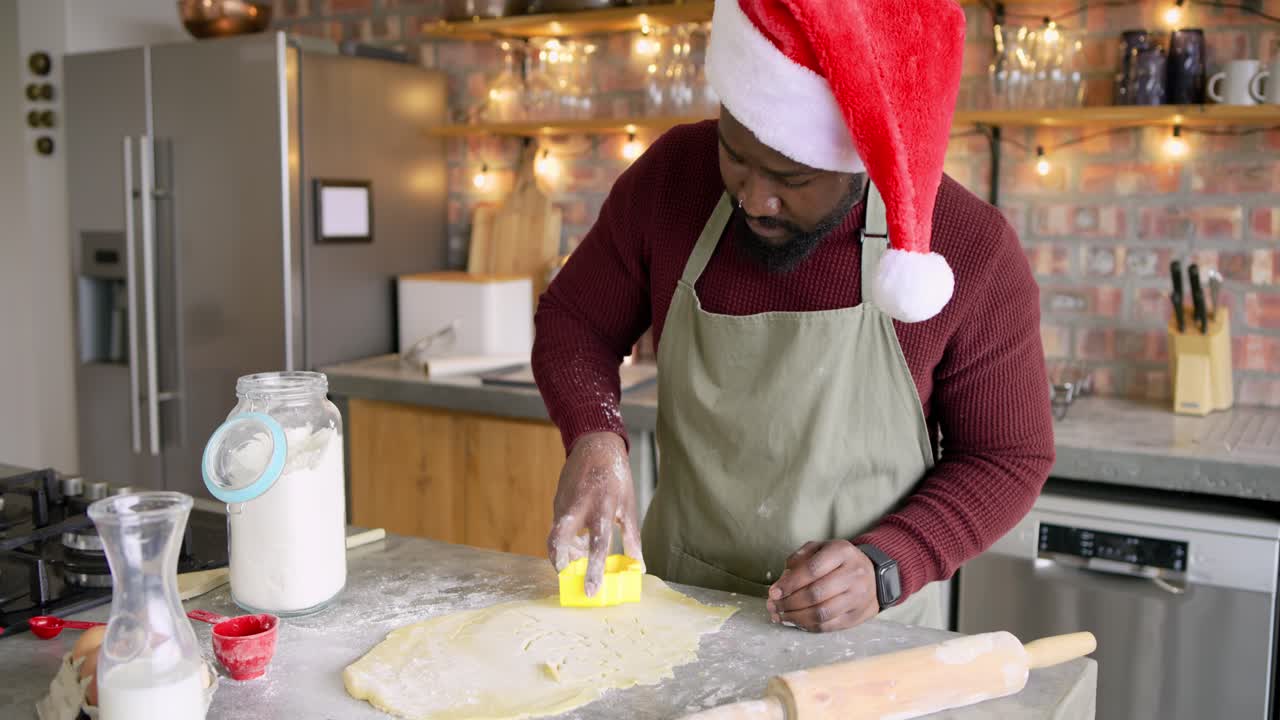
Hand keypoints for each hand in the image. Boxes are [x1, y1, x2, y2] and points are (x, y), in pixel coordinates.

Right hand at [546, 432, 642, 596]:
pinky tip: (577, 539)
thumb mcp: (629, 507)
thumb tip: (639, 567)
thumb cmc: (617, 478)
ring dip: (565, 550)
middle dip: (559, 560)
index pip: (597, 545)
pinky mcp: (556, 500)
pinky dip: (565, 538)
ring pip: (556, 535)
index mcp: (602, 508)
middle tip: (566, 574)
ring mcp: (563, 503)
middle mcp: (579, 506)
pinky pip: (557, 525)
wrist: (595, 445)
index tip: (592, 590)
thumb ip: (632, 539)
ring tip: (578, 555)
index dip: (594, 570)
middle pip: (559, 539)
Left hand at [766, 540, 877, 632]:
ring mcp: (858, 597)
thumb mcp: (820, 548)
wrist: (873, 575)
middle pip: (815, 594)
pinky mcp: (857, 616)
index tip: (773, 592)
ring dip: (795, 618)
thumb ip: (799, 558)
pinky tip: (795, 622)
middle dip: (788, 603)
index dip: (790, 583)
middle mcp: (853, 574)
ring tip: (780, 616)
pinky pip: (828, 626)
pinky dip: (807, 626)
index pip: (812, 570)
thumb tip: (782, 580)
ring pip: (821, 613)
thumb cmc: (839, 560)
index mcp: (842, 552)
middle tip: (773, 606)